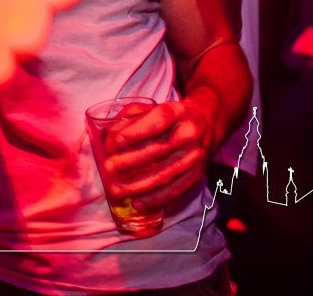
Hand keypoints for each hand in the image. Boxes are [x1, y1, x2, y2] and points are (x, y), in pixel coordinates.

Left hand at [101, 99, 215, 211]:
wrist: (205, 125)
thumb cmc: (168, 117)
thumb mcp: (149, 108)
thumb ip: (127, 119)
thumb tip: (110, 141)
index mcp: (176, 111)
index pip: (157, 121)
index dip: (135, 133)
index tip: (114, 144)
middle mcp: (189, 133)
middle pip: (159, 150)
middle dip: (130, 161)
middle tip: (108, 169)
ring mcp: (196, 155)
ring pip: (166, 174)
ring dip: (138, 185)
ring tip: (116, 190)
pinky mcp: (198, 174)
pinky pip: (175, 190)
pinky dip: (155, 199)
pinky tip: (137, 203)